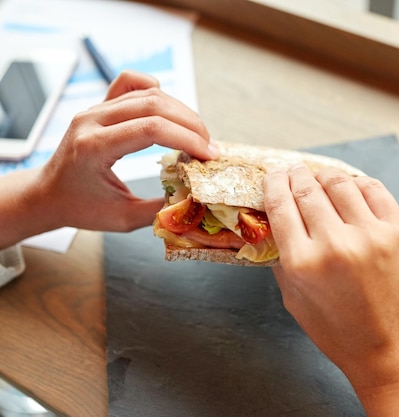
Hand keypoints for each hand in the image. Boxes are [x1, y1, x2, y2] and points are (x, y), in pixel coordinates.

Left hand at [37, 70, 217, 231]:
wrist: (46, 194)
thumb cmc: (80, 208)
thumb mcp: (123, 218)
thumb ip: (160, 209)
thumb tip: (196, 197)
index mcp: (93, 147)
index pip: (151, 129)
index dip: (187, 139)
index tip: (209, 156)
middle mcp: (92, 120)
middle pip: (154, 105)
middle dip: (191, 125)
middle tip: (209, 147)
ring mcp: (94, 108)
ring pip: (148, 93)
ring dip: (181, 111)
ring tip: (198, 135)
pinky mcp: (100, 106)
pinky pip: (131, 84)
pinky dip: (156, 91)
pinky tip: (170, 109)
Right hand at [263, 164, 398, 415]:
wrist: (393, 351)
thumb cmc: (340, 333)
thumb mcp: (295, 301)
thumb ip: (283, 260)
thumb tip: (275, 224)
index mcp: (304, 263)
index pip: (281, 205)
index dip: (274, 183)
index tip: (273, 174)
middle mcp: (336, 244)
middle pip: (308, 189)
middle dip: (296, 175)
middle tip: (294, 170)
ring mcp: (372, 235)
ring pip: (341, 183)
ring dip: (325, 175)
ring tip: (320, 176)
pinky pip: (375, 191)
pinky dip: (358, 183)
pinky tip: (352, 186)